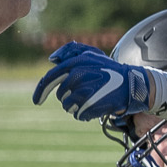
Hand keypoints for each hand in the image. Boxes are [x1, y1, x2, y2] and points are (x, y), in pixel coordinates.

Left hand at [32, 43, 150, 121]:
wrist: (131, 84)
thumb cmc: (109, 69)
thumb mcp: (91, 54)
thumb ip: (70, 51)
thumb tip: (52, 59)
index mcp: (75, 63)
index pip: (49, 78)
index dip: (40, 91)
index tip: (36, 101)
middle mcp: (76, 76)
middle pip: (61, 95)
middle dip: (70, 97)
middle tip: (86, 92)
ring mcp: (83, 92)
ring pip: (68, 106)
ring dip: (77, 106)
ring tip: (92, 98)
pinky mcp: (89, 106)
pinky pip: (78, 115)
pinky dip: (85, 114)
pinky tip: (96, 105)